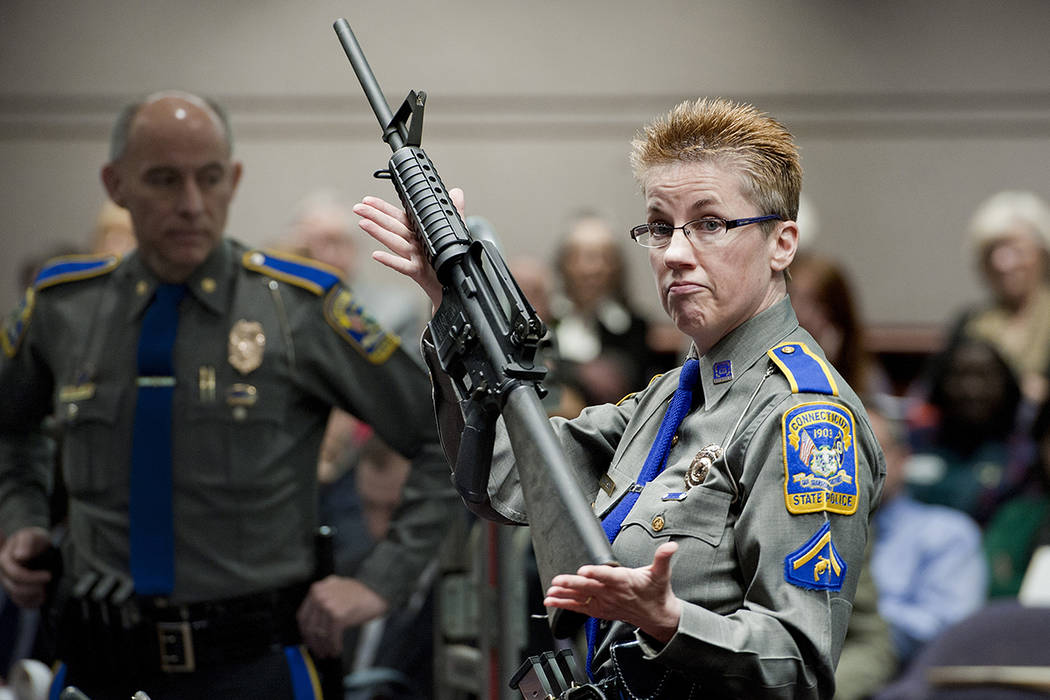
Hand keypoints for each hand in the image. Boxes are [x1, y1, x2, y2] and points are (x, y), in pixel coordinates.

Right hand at [0, 527, 52, 608]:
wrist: (40, 548)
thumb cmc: (35, 541)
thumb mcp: (33, 536)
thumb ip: (27, 542)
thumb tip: (20, 555)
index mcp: (5, 558)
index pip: (13, 571)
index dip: (30, 577)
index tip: (48, 575)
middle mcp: (3, 572)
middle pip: (15, 585)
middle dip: (33, 584)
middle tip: (49, 578)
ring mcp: (8, 582)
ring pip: (16, 595)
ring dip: (32, 594)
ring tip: (45, 589)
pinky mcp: (14, 591)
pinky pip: (19, 602)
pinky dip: (31, 602)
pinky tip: (41, 598)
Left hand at [296, 575, 389, 657]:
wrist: (377, 589)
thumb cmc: (359, 592)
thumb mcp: (335, 589)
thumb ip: (323, 600)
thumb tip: (314, 624)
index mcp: (316, 589)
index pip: (303, 616)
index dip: (305, 633)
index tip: (309, 641)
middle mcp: (319, 596)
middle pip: (309, 627)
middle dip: (313, 643)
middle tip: (318, 652)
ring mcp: (328, 605)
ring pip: (320, 633)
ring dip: (324, 647)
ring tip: (328, 653)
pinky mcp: (337, 615)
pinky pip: (332, 636)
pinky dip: (334, 646)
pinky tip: (337, 650)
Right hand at [353, 188, 465, 309]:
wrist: (451, 284)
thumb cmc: (448, 261)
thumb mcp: (454, 232)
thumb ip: (455, 212)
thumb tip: (456, 192)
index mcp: (419, 233)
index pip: (399, 216)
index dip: (383, 208)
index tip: (368, 200)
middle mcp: (413, 243)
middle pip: (392, 227)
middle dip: (374, 216)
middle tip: (358, 208)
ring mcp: (414, 257)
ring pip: (394, 242)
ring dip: (378, 233)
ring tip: (364, 223)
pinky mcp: (418, 271)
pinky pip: (403, 265)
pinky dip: (390, 260)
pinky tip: (377, 255)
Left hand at [543, 541, 682, 643]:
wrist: (656, 616)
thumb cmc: (655, 592)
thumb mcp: (661, 573)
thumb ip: (663, 557)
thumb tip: (671, 546)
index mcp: (625, 582)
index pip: (609, 577)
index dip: (596, 573)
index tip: (584, 570)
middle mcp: (612, 594)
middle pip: (590, 588)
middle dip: (572, 584)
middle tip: (558, 581)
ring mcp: (604, 603)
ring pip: (581, 599)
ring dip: (564, 596)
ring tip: (550, 593)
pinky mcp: (599, 610)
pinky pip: (579, 608)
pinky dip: (564, 604)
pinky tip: (551, 601)